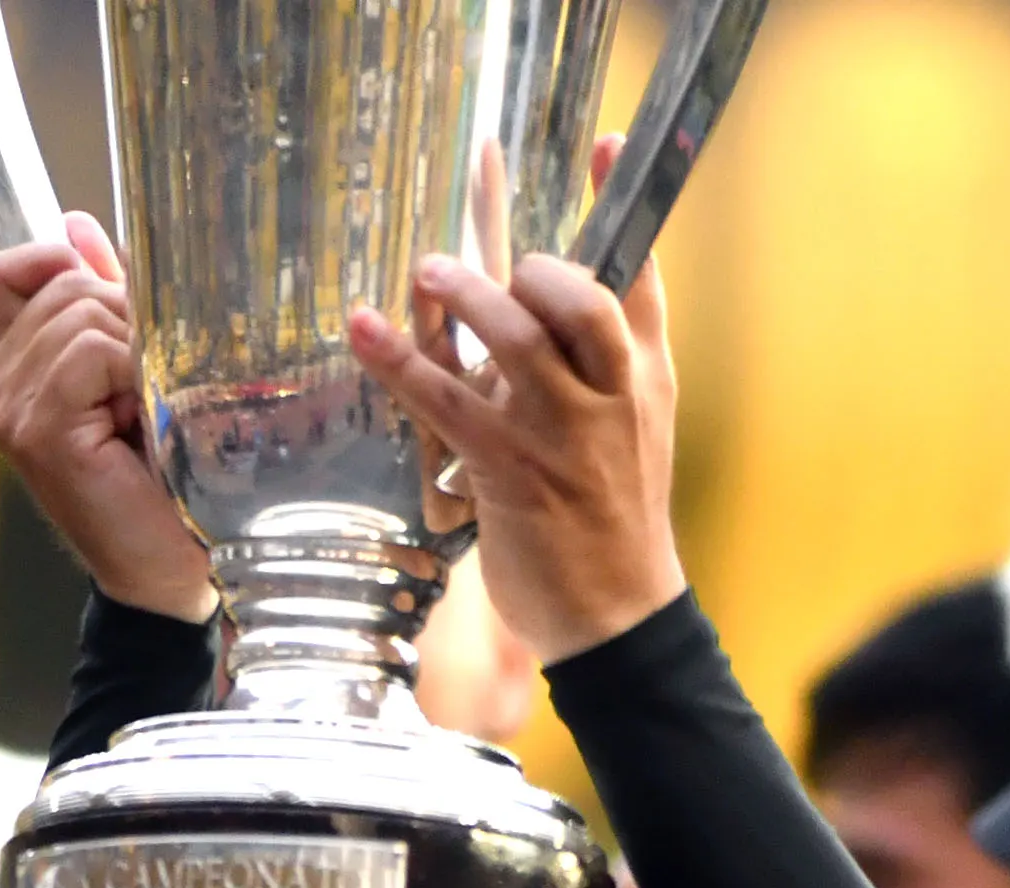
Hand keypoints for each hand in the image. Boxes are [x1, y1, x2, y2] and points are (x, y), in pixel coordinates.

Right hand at [0, 215, 216, 621]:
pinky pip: (88, 351)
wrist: (173, 570)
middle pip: (60, 281)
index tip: (116, 308)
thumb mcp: (135, 368)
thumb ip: (104, 299)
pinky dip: (131, 372)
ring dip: (136, 349)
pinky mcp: (34, 429)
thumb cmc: (165, 479)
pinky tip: (141, 422)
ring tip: (147, 412)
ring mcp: (7, 408)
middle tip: (150, 387)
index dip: (60, 265)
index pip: (6, 271)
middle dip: (124, 315)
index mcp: (10, 368)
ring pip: (79, 310)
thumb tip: (79, 225)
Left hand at [340, 236, 683, 666]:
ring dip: (467, 294)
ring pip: (519, 338)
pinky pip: (447, 401)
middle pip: (585, 298)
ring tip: (430, 272)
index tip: (605, 146)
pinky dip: (400, 360)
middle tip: (499, 264)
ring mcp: (562, 436)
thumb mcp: (635, 432)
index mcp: (645, 381)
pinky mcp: (509, 472)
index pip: (643, 280)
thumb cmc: (616, 522)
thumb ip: (608, 366)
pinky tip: (364, 329)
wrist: (619, 620)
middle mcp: (611, 399)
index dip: (622, 206)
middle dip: (535, 268)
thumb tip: (556, 309)